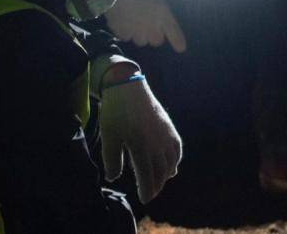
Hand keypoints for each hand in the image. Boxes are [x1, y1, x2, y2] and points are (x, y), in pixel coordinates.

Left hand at [100, 77, 182, 203]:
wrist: (129, 87)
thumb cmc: (116, 112)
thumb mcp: (109, 137)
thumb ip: (111, 160)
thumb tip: (113, 177)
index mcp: (140, 147)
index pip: (147, 176)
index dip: (147, 190)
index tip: (144, 199)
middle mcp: (157, 143)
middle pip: (161, 171)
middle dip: (157, 186)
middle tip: (151, 194)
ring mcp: (166, 135)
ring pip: (171, 162)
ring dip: (166, 175)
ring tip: (160, 183)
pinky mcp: (169, 127)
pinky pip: (177, 148)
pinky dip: (176, 160)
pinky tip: (172, 166)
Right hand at [105, 0, 186, 50]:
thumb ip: (160, 7)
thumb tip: (159, 14)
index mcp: (163, 13)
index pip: (174, 31)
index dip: (177, 41)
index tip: (180, 48)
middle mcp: (153, 26)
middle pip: (156, 41)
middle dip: (152, 35)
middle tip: (145, 25)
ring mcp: (137, 32)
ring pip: (140, 41)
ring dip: (138, 34)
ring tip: (131, 20)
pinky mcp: (123, 33)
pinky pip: (125, 37)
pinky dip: (124, 31)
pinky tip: (121, 20)